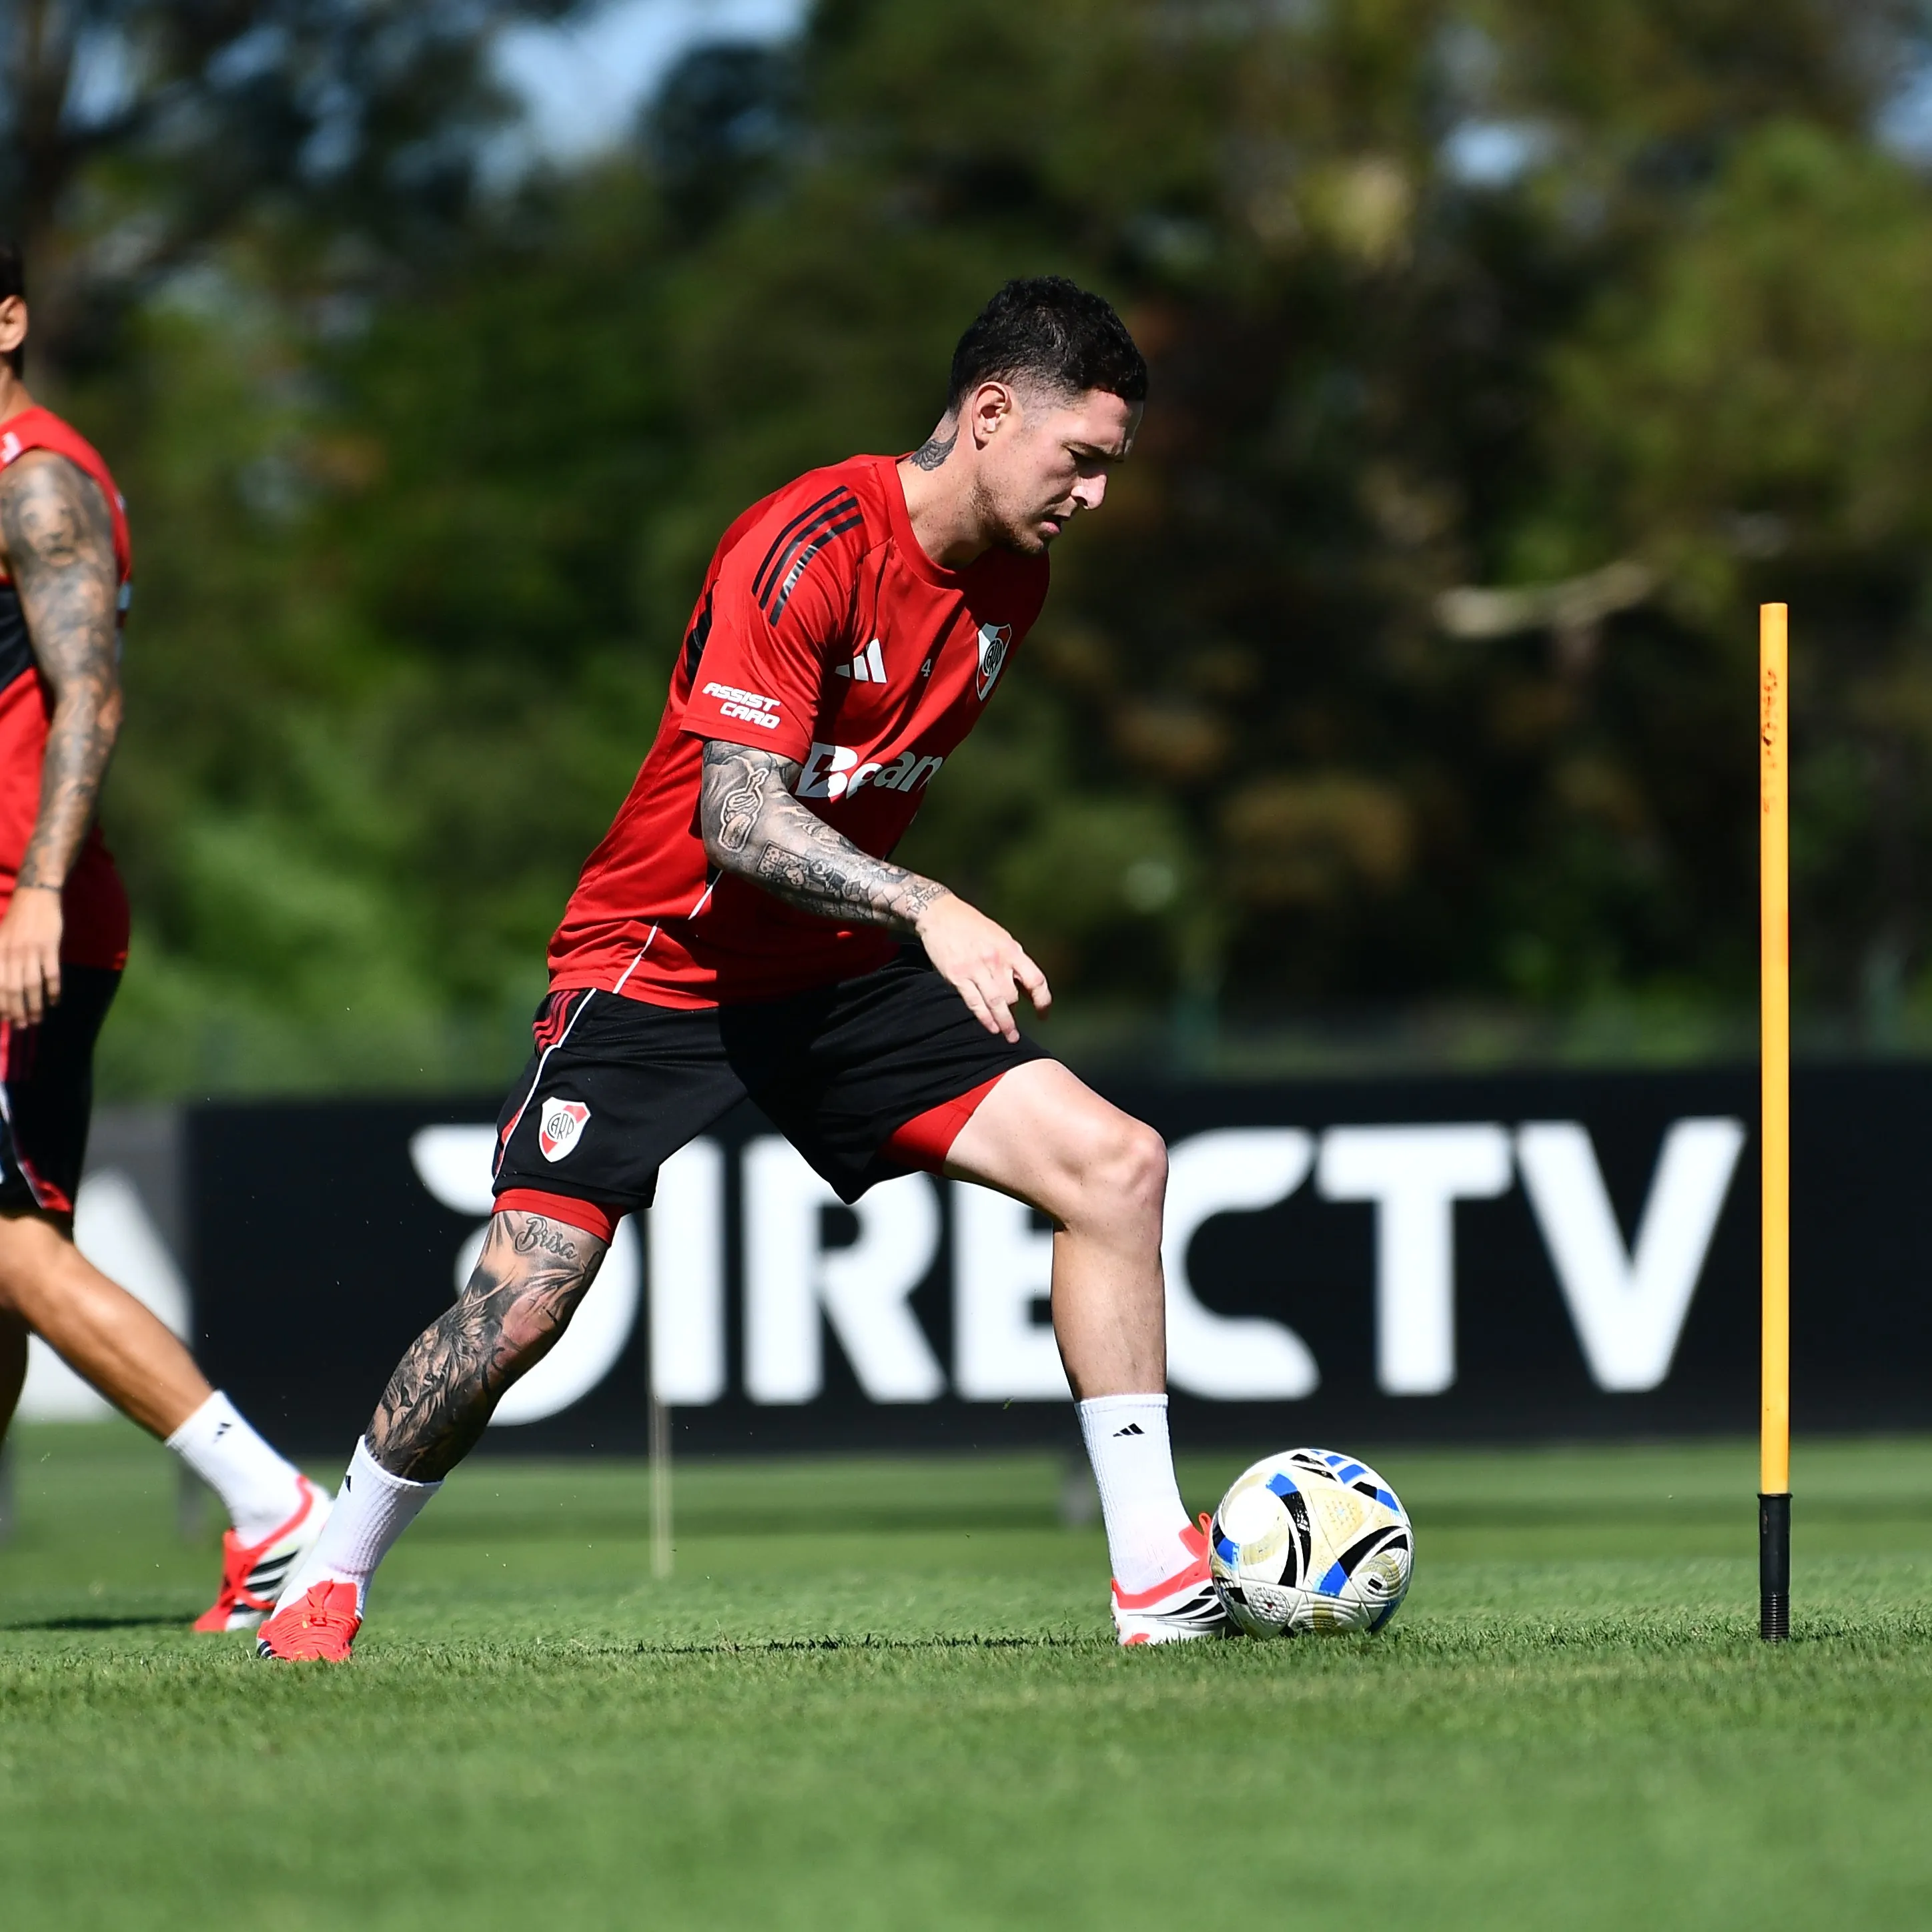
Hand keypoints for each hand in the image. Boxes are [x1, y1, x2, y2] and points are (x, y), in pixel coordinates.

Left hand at [0, 884, 61, 1025]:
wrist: (36, 897)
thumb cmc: (17, 921)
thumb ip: (0, 961)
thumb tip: (3, 988)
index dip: (0, 1005)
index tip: (5, 1020)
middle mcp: (11, 953)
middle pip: (13, 989)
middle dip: (16, 1011)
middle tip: (21, 1026)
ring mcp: (31, 949)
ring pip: (32, 985)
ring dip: (34, 1005)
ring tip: (37, 1020)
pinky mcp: (50, 946)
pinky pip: (52, 973)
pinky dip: (53, 990)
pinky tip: (54, 1001)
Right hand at [914, 891, 1051, 1041]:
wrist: (939, 914)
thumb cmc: (972, 926)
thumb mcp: (1001, 937)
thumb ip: (1015, 961)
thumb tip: (1027, 987)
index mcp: (1011, 949)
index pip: (1036, 980)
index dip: (1043, 1001)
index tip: (1043, 1015)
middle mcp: (996, 960)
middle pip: (1013, 996)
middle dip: (1015, 1013)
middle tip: (1015, 1026)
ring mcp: (975, 968)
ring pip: (996, 1003)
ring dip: (1005, 1024)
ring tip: (1009, 1036)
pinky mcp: (957, 976)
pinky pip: (975, 1003)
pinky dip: (985, 1018)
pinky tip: (992, 1028)